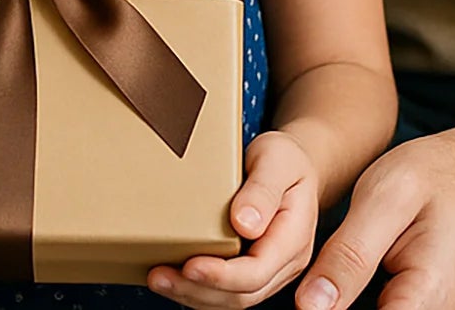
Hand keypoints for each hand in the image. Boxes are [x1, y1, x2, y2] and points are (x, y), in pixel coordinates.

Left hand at [149, 130, 319, 306]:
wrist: (295, 165)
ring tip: (158, 279)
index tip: (190, 266)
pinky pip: (226, 290)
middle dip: (198, 290)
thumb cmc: (285, 159)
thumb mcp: (278, 160)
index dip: (222, 275)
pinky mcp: (253, 268)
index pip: (257, 271)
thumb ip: (263, 190)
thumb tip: (245, 225)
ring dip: (193, 294)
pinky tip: (174, 277)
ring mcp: (270, 270)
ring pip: (232, 298)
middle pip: (242, 294)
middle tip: (159, 276)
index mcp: (293, 238)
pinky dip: (198, 288)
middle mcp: (284, 262)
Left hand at [293, 120, 454, 309]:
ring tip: (353, 263)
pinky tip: (368, 272)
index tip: (317, 294)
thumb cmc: (434, 176)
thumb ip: (348, 257)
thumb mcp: (383, 199)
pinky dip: (384, 299)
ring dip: (362, 299)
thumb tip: (309, 306)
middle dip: (345, 302)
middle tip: (340, 265)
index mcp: (429, 295)